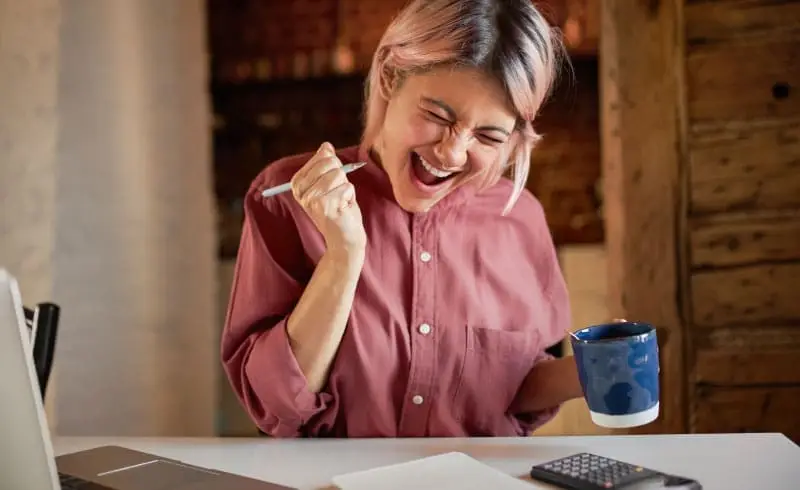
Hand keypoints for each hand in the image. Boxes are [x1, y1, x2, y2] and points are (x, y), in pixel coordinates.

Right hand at [291, 142, 366, 260]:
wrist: (343, 237)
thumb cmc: (338, 208)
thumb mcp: (330, 183)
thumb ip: (326, 164)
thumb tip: (326, 146)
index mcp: (298, 182)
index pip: (322, 156)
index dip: (334, 167)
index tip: (332, 184)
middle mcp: (301, 191)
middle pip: (330, 163)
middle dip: (341, 176)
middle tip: (338, 194)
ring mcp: (312, 199)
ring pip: (339, 175)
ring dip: (346, 187)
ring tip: (340, 201)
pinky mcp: (326, 206)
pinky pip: (347, 187)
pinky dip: (350, 197)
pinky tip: (343, 208)